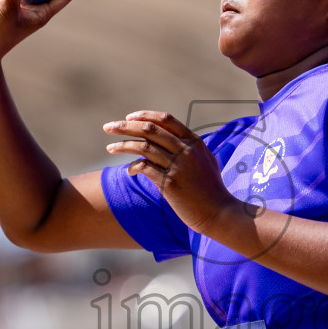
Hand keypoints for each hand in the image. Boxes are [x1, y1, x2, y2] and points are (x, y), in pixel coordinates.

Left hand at [104, 112, 241, 234]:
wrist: (219, 213)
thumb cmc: (211, 189)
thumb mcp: (205, 161)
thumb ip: (189, 148)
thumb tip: (170, 139)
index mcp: (194, 142)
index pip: (165, 120)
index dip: (144, 116)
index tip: (129, 118)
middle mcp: (186, 150)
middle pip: (150, 129)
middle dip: (125, 126)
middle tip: (108, 127)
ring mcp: (178, 166)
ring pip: (143, 147)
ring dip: (122, 145)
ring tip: (109, 148)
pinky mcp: (170, 183)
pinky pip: (144, 168)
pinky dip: (133, 167)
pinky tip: (129, 171)